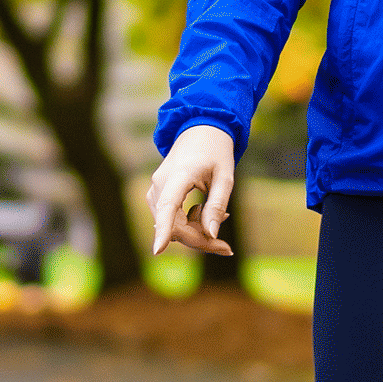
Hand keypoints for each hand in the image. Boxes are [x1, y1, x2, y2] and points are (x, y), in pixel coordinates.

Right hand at [147, 124, 239, 258]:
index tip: (158, 251)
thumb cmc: (216, 152)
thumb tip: (210, 234)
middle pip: (173, 225)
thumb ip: (217, 206)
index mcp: (180, 174)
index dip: (163, 230)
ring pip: (171, 225)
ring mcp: (155, 188)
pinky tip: (202, 210)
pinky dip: (187, 222)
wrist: (200, 130)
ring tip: (219, 214)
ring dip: (194, 230)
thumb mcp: (225, 178)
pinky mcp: (156, 194)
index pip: (168, 206)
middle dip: (198, 238)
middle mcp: (160, 182)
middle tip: (226, 247)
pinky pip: (169, 218)